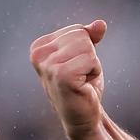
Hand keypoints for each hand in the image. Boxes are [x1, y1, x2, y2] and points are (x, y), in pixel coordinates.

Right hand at [30, 20, 108, 139]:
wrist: (83, 116)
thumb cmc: (84, 85)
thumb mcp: (86, 55)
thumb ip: (90, 36)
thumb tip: (100, 23)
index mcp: (39, 47)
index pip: (77, 30)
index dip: (86, 49)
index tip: (77, 67)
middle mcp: (38, 54)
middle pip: (81, 35)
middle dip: (90, 55)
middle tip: (82, 75)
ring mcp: (48, 65)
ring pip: (88, 46)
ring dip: (93, 64)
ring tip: (82, 80)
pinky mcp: (61, 75)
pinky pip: (91, 59)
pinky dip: (94, 72)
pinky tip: (83, 85)